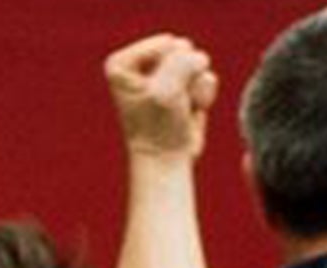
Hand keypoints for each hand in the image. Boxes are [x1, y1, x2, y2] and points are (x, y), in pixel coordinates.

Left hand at [105, 33, 217, 160]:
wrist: (168, 161)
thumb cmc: (159, 131)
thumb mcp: (166, 91)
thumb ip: (183, 62)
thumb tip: (201, 57)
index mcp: (122, 64)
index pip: (165, 45)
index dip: (172, 72)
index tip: (162, 98)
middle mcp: (139, 66)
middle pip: (181, 53)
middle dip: (186, 80)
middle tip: (174, 106)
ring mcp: (163, 76)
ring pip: (196, 66)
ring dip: (196, 91)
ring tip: (182, 112)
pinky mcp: (181, 89)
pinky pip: (204, 80)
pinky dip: (203, 98)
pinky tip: (191, 114)